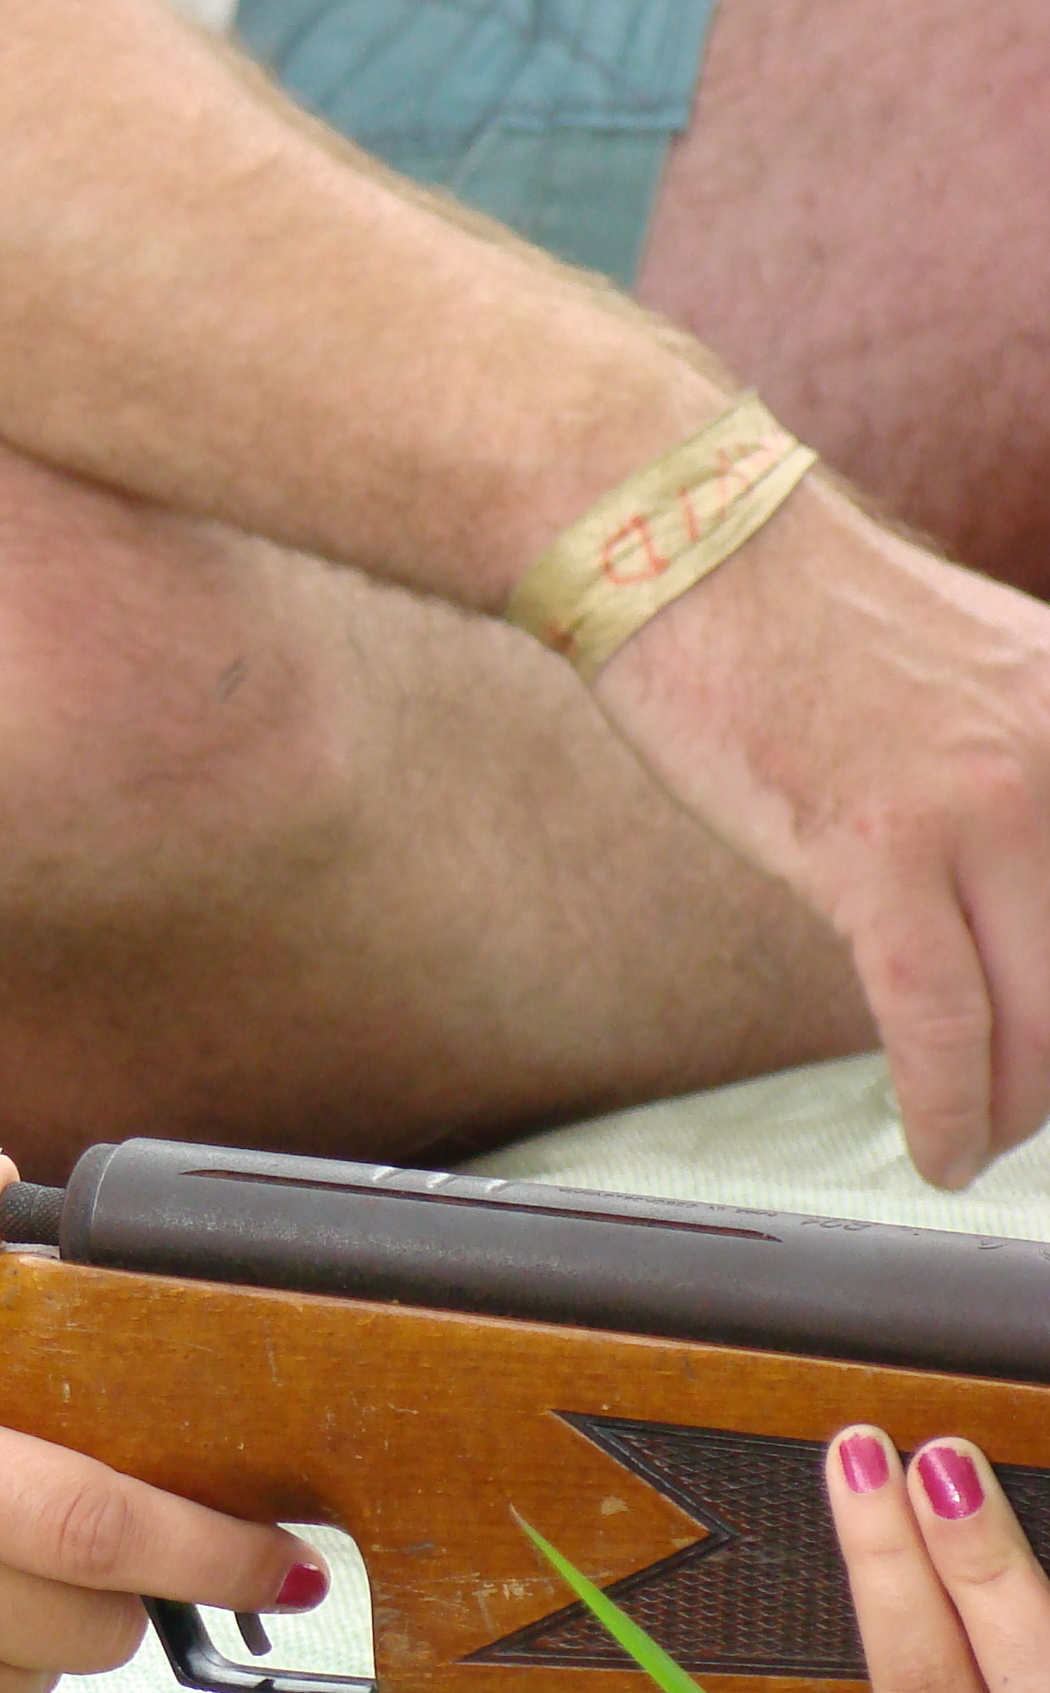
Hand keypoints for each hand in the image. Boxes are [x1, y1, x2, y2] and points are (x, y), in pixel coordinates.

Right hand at [590, 481, 1049, 1186]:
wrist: (679, 544)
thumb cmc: (787, 612)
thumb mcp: (966, 675)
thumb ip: (1018, 767)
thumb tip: (1018, 895)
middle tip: (1028, 1099)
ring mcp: (982, 800)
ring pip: (1040, 1013)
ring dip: (1016, 1104)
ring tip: (985, 1138)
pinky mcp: (877, 846)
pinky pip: (940, 1017)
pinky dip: (949, 1103)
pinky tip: (941, 1149)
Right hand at [734, 1428, 1049, 1692]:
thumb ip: (806, 1658)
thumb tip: (841, 1495)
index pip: (921, 1677)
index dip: (893, 1562)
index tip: (860, 1464)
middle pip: (1038, 1687)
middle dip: (986, 1561)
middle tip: (941, 1459)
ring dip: (1025, 1571)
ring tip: (977, 1476)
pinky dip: (1044, 1595)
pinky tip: (1031, 1517)